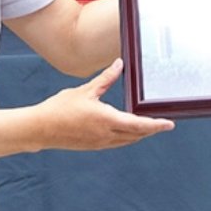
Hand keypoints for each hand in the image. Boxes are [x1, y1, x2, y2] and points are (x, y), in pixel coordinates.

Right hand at [36, 59, 172, 150]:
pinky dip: (127, 137)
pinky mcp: (93, 146)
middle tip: (162, 123)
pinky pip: (117, 143)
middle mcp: (106, 135)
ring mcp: (100, 143)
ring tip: (148, 126)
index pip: (139, 125)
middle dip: (151, 129)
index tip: (169, 124)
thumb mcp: (85, 90)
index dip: (156, 125)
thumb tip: (119, 64)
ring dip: (139, 134)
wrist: (40, 129)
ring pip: (128, 141)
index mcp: (107, 120)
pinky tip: (126, 131)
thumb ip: (105, 79)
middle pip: (137, 135)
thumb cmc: (60, 109)